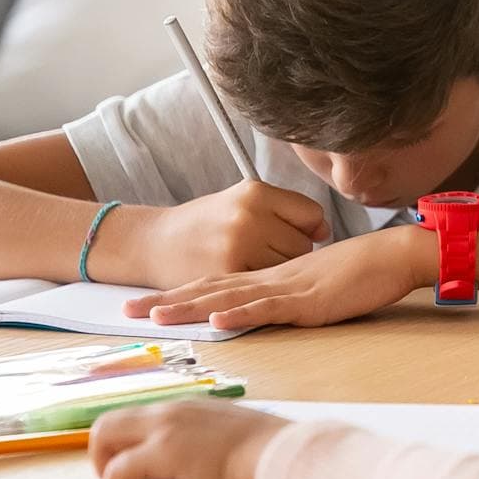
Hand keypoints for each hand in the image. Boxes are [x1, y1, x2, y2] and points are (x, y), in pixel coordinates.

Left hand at [91, 399, 288, 478]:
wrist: (281, 456)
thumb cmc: (270, 454)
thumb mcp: (235, 439)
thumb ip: (214, 444)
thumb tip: (211, 464)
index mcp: (191, 407)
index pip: (139, 417)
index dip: (127, 444)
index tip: (133, 469)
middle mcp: (172, 410)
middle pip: (110, 421)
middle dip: (102, 454)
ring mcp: (166, 428)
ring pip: (105, 437)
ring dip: (103, 469)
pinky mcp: (163, 452)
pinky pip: (118, 472)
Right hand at [97, 181, 331, 289]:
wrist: (154, 242)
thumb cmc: (206, 223)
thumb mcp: (242, 201)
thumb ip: (284, 211)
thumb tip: (325, 230)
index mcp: (256, 192)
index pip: (311, 214)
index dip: (308, 227)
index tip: (294, 233)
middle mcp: (250, 215)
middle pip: (303, 244)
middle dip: (290, 251)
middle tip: (265, 251)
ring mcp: (239, 245)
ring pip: (288, 267)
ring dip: (278, 271)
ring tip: (252, 261)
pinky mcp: (228, 273)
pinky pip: (266, 285)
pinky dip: (262, 286)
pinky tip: (250, 279)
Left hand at [121, 225, 428, 328]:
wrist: (395, 253)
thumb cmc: (364, 270)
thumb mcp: (318, 286)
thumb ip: (292, 296)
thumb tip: (275, 307)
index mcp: (272, 276)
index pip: (217, 284)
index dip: (180, 293)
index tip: (146, 304)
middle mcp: (272, 279)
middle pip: (210, 288)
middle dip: (168, 301)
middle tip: (126, 311)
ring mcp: (289, 288)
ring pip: (231, 297)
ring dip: (191, 307)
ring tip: (155, 316)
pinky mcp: (310, 300)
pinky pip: (270, 307)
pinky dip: (242, 313)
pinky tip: (218, 320)